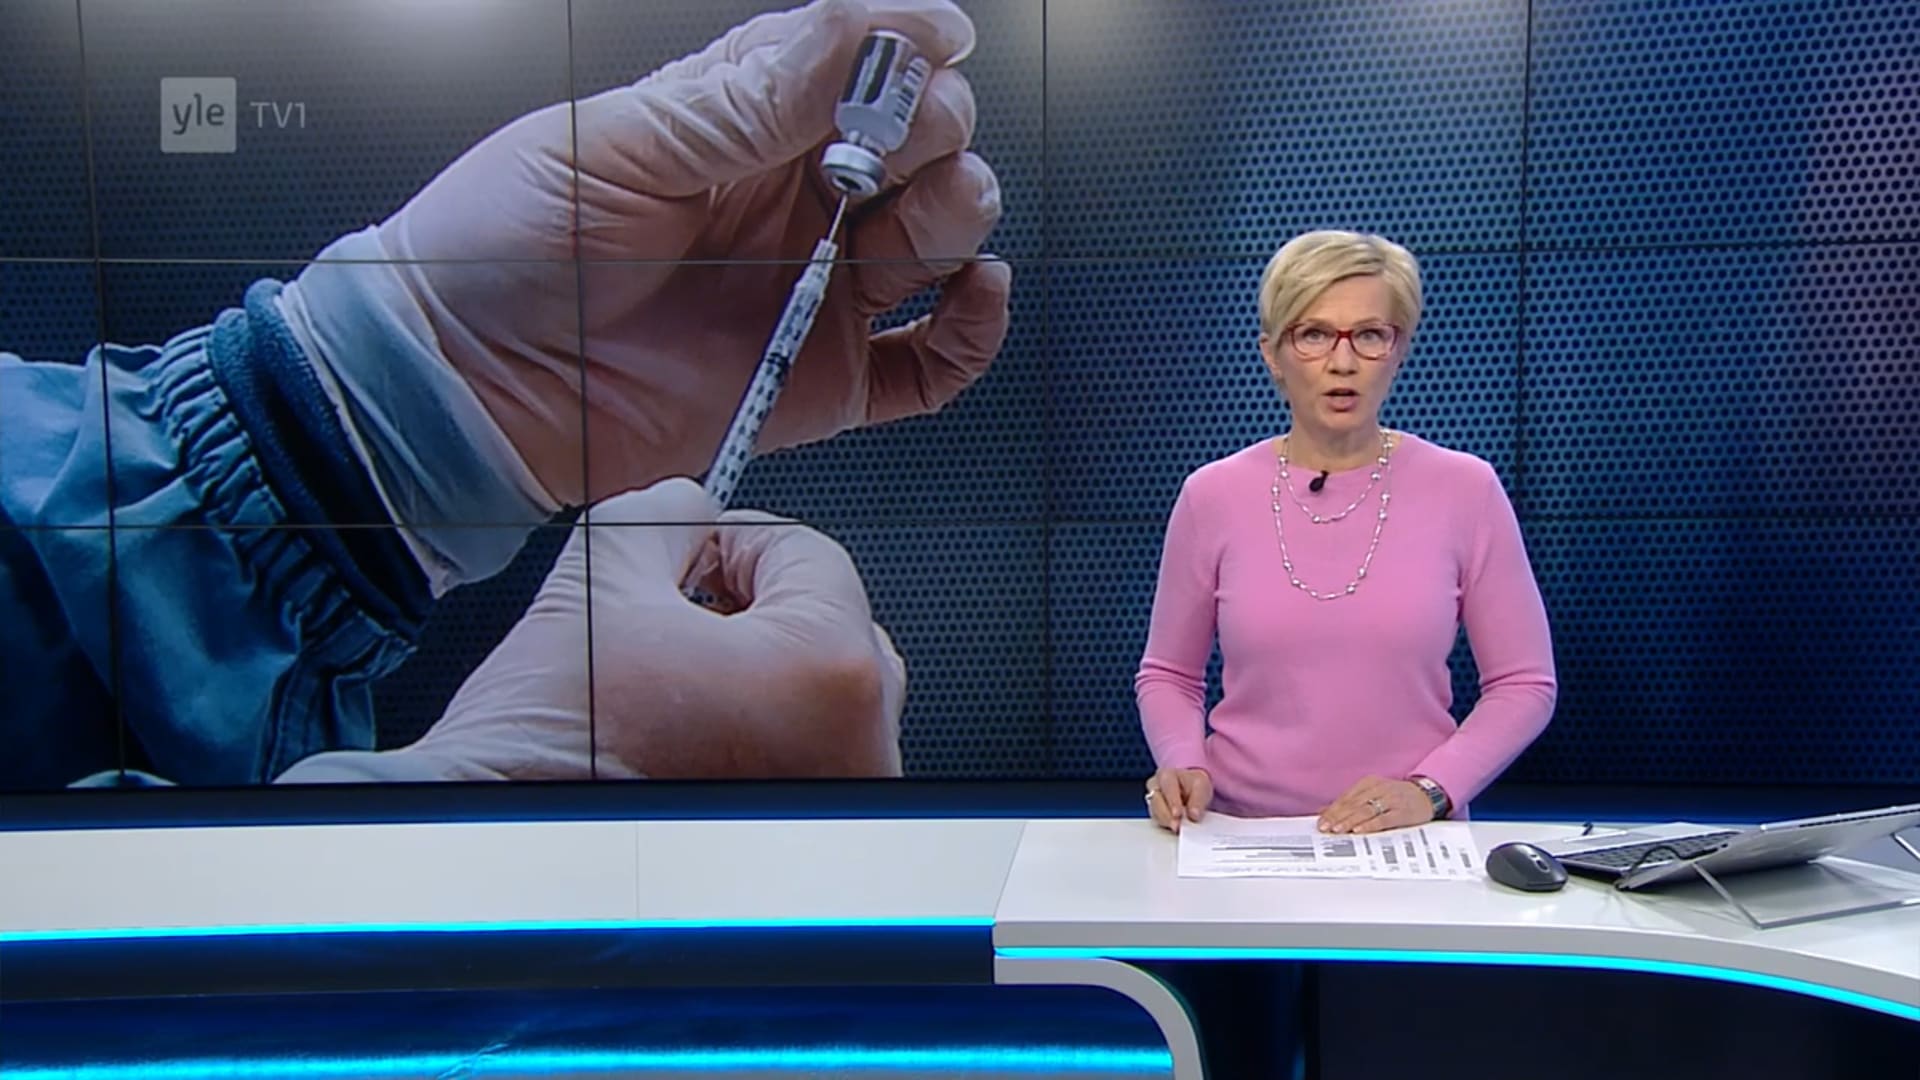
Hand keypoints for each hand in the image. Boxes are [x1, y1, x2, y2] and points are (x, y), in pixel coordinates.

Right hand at [275, 478, 903, 782]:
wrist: (497, 844)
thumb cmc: (547, 743)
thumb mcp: (602, 571)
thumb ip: (669, 517)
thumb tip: (692, 511)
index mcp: (827, 669)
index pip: (810, 555)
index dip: (735, 539)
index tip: (693, 551)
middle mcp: (856, 748)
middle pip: (831, 625)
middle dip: (754, 606)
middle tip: (679, 610)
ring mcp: (836, 807)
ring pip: (823, 699)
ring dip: (760, 672)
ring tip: (675, 681)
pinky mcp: (804, 845)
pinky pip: (806, 760)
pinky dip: (761, 735)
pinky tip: (688, 735)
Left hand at [290, 0, 1009, 506]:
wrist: (465, 390)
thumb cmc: (502, 250)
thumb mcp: (617, 144)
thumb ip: (748, 100)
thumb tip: (864, 33)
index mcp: (738, 123)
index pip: (853, 61)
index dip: (904, 46)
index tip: (933, 43)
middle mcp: (790, 202)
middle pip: (919, 147)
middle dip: (936, 130)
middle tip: (900, 140)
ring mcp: (814, 291)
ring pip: (940, 240)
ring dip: (960, 213)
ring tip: (928, 211)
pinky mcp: (825, 381)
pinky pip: (933, 363)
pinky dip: (973, 330)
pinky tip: (970, 294)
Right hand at [1145, 767, 1213, 833]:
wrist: (1192, 790)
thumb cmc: (1194, 784)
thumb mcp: (1201, 785)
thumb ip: (1198, 799)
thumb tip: (1193, 815)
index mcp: (1166, 775)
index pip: (1167, 787)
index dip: (1172, 801)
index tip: (1178, 814)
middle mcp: (1155, 786)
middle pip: (1156, 802)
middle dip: (1167, 815)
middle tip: (1177, 826)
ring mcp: (1153, 800)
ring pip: (1155, 813)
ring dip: (1166, 822)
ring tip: (1177, 829)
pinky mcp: (1155, 813)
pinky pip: (1157, 821)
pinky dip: (1166, 826)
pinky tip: (1174, 829)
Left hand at [1317, 776, 1434, 833]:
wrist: (1427, 794)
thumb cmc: (1396, 796)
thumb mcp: (1373, 794)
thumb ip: (1350, 803)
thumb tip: (1325, 811)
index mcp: (1368, 783)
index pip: (1346, 798)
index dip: (1332, 810)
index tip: (1321, 821)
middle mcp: (1378, 789)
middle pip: (1353, 804)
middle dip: (1337, 817)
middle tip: (1325, 828)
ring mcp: (1391, 800)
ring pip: (1366, 810)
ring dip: (1350, 821)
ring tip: (1338, 830)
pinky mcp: (1402, 812)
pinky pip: (1383, 819)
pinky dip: (1370, 825)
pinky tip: (1360, 830)